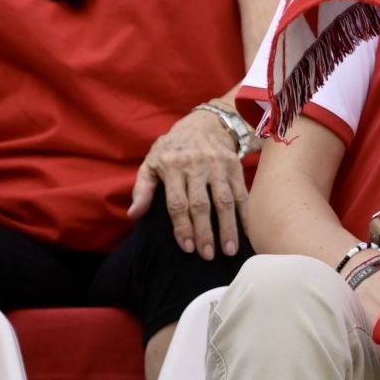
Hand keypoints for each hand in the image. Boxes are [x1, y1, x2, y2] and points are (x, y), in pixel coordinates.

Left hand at [130, 109, 245, 260]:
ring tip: (229, 251)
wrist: (203, 123)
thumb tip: (134, 215)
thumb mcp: (150, 163)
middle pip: (202, 205)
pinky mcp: (234, 166)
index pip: (177, 203)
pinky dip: (244, 214)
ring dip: (228, 227)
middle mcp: (196, 165)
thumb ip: (142, 189)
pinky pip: (241, 193)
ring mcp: (218, 165)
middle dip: (205, 232)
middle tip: (207, 256)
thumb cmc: (172, 149)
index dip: (182, 227)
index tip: (187, 248)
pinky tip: (245, 232)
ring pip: (224, 201)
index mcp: (172, 166)